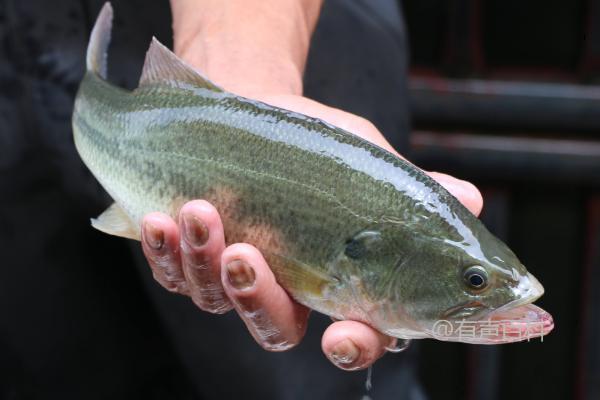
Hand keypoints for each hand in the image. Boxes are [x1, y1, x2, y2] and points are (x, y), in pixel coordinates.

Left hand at [142, 0, 483, 370]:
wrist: (255, 104)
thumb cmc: (319, 143)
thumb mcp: (369, 161)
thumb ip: (412, 189)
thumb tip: (471, 200)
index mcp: (339, 281)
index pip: (357, 333)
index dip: (354, 345)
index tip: (344, 336)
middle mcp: (286, 290)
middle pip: (275, 330)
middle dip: (260, 302)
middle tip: (250, 257)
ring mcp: (233, 278)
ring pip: (217, 300)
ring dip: (207, 263)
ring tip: (201, 212)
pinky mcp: (190, 258)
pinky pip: (174, 274)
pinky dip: (169, 252)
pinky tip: (168, 219)